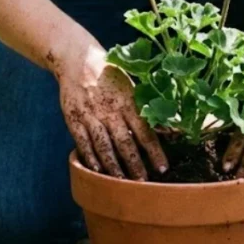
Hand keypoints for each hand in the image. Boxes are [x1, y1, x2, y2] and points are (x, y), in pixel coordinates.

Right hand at [58, 47, 168, 179]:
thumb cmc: (110, 74)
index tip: (163, 169)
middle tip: (143, 184)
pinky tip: (97, 170)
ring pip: (104, 146)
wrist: (78, 59)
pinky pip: (83, 142)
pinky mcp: (74, 118)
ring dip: (113, 167)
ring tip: (121, 184)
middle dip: (135, 165)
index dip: (155, 151)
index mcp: (128, 102)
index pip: (145, 131)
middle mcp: (110, 110)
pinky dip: (90, 157)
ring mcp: (91, 115)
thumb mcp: (131, 86)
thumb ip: (145, 108)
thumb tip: (169, 127)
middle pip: (125, 143)